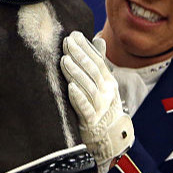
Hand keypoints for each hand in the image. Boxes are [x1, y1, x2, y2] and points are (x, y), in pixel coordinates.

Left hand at [60, 31, 133, 172]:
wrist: (108, 137)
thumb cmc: (101, 106)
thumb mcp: (102, 84)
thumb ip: (99, 62)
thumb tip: (98, 39)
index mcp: (108, 82)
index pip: (97, 62)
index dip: (85, 48)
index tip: (73, 36)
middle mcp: (106, 93)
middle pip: (93, 72)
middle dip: (79, 56)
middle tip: (67, 43)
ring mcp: (100, 108)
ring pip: (88, 88)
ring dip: (76, 73)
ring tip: (64, 60)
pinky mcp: (91, 121)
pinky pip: (85, 109)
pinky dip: (78, 98)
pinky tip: (70, 88)